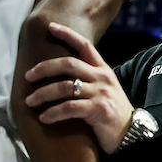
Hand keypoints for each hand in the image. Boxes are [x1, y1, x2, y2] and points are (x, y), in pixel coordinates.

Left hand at [23, 22, 134, 153]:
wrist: (132, 134)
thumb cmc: (112, 113)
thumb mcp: (104, 90)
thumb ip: (88, 79)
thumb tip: (60, 75)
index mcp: (103, 70)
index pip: (85, 45)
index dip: (67, 34)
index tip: (50, 27)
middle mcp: (102, 78)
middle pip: (69, 64)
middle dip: (45, 68)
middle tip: (28, 75)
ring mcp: (101, 93)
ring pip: (65, 87)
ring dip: (43, 93)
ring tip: (30, 101)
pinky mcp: (98, 110)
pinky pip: (69, 108)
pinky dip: (53, 113)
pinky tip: (44, 118)